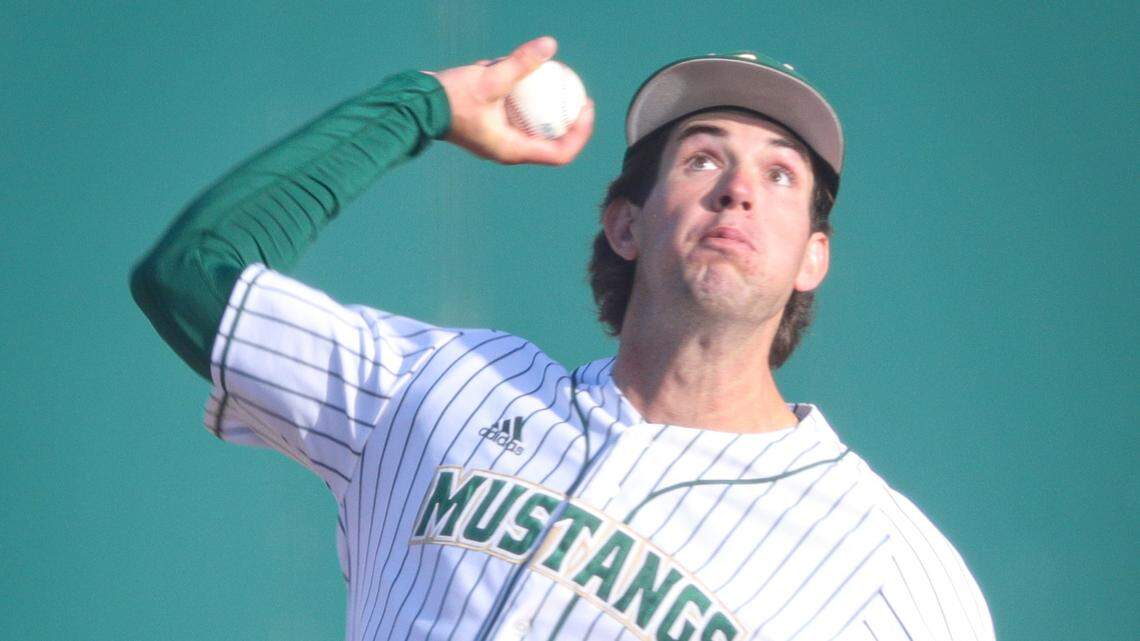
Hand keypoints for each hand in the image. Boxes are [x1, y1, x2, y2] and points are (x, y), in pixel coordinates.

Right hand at [427, 36, 594, 165]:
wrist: (416, 106)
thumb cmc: (450, 97)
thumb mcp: (489, 77)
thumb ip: (519, 62)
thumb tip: (549, 45)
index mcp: (513, 150)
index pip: (560, 153)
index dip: (581, 133)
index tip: (586, 107)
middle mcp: (509, 151)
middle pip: (553, 143)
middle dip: (571, 122)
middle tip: (581, 96)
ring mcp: (499, 141)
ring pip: (536, 130)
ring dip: (550, 112)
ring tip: (561, 86)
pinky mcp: (490, 128)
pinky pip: (519, 118)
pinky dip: (529, 103)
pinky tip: (532, 78)